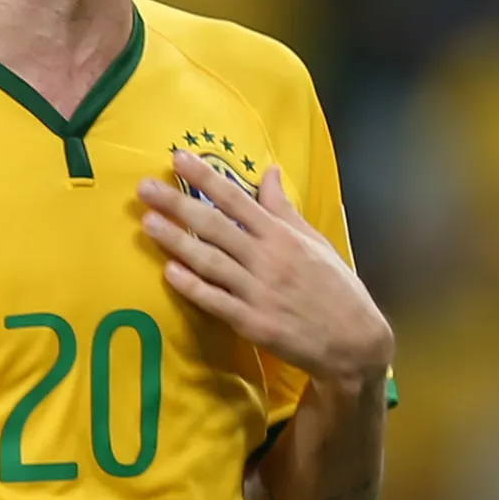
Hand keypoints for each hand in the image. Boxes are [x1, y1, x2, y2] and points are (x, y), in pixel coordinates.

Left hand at [138, 155, 391, 392]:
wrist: (355, 341)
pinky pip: (216, 301)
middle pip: (215, 226)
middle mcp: (268, 258)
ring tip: (147, 223)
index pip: (237, 199)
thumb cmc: (335, 287)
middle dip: (178, 204)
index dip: (206, 177)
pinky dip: (193, 287)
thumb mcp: (315, 240)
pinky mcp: (253, 323)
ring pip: (210, 261)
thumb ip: (284, 208)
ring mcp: (258, 292)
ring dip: (177, 242)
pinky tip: (169, 272)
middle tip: (143, 187)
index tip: (178, 158)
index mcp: (283, 236)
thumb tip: (269, 170)